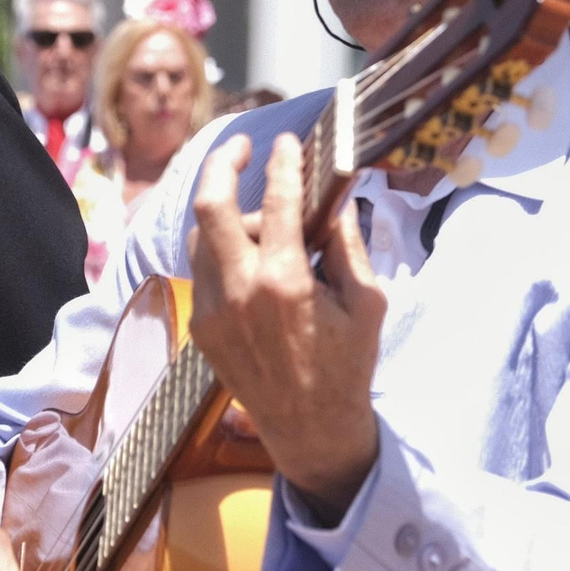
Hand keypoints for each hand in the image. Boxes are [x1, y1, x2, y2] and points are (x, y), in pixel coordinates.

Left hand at [187, 134, 386, 523]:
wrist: (311, 428)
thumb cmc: (348, 364)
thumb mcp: (368, 303)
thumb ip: (350, 246)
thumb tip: (337, 200)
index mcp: (286, 282)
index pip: (277, 200)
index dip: (282, 161)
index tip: (287, 141)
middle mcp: (240, 291)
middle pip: (209, 204)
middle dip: (222, 163)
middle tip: (242, 147)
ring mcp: (213, 310)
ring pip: (200, 235)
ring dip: (225, 212)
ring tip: (259, 215)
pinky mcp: (201, 327)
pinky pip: (202, 268)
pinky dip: (220, 248)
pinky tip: (248, 251)